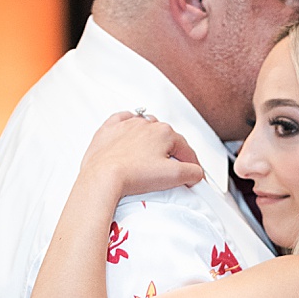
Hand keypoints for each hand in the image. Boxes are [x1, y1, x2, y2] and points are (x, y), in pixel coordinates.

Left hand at [80, 112, 203, 196]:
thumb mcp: (174, 176)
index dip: (192, 165)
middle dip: (172, 152)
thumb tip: (196, 172)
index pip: (186, 149)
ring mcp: (126, 125)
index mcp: (164, 132)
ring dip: (152, 139)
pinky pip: (121, 120)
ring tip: (151, 156)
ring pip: (146, 128)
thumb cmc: (134, 175)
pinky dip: (128, 125)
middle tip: (171, 170)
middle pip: (167, 138)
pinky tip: (130, 134)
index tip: (192, 176)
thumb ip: (192, 172)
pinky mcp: (108, 130)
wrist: (102, 177)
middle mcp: (146, 124)